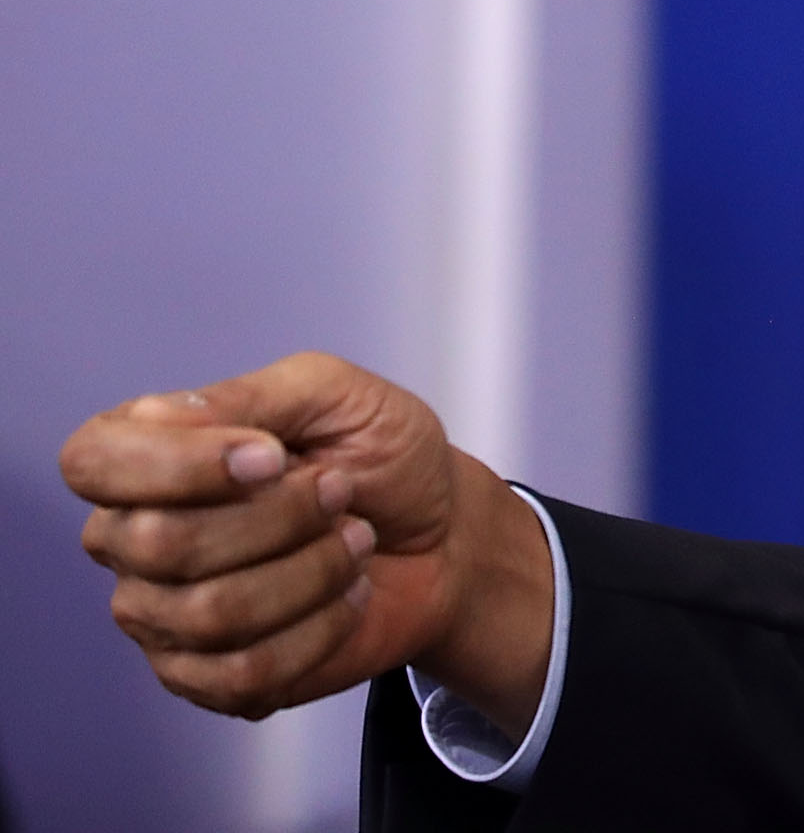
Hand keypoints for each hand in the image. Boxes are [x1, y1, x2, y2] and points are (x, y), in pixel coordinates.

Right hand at [59, 352, 554, 729]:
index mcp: (147, 453)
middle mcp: (132, 537)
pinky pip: (241, 673)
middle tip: (342, 493)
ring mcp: (160, 614)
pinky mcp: (203, 677)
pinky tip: (346, 599)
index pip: (92, 461)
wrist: (444, 536)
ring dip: (312, 572)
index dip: (178, 464)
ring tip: (353, 542)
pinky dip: (319, 630)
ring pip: (209, 613)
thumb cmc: (383, 457)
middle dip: (281, 517)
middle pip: (162, 544)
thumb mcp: (334, 394)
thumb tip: (161, 420)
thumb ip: (248, 397)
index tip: (272, 457)